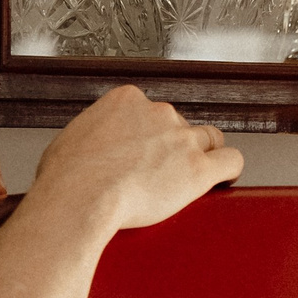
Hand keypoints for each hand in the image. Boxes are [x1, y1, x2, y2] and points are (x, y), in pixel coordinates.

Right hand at [28, 85, 243, 234]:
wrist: (79, 198)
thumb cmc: (66, 178)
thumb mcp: (71, 140)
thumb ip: (92, 135)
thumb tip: (90, 148)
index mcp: (127, 99)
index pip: (151, 110)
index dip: (149, 133)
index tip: (143, 151)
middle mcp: (159, 113)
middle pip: (180, 124)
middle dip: (173, 145)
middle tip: (161, 170)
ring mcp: (181, 139)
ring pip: (209, 139)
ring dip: (203, 154)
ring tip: (192, 175)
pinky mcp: (198, 169)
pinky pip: (231, 160)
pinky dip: (230, 168)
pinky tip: (226, 178)